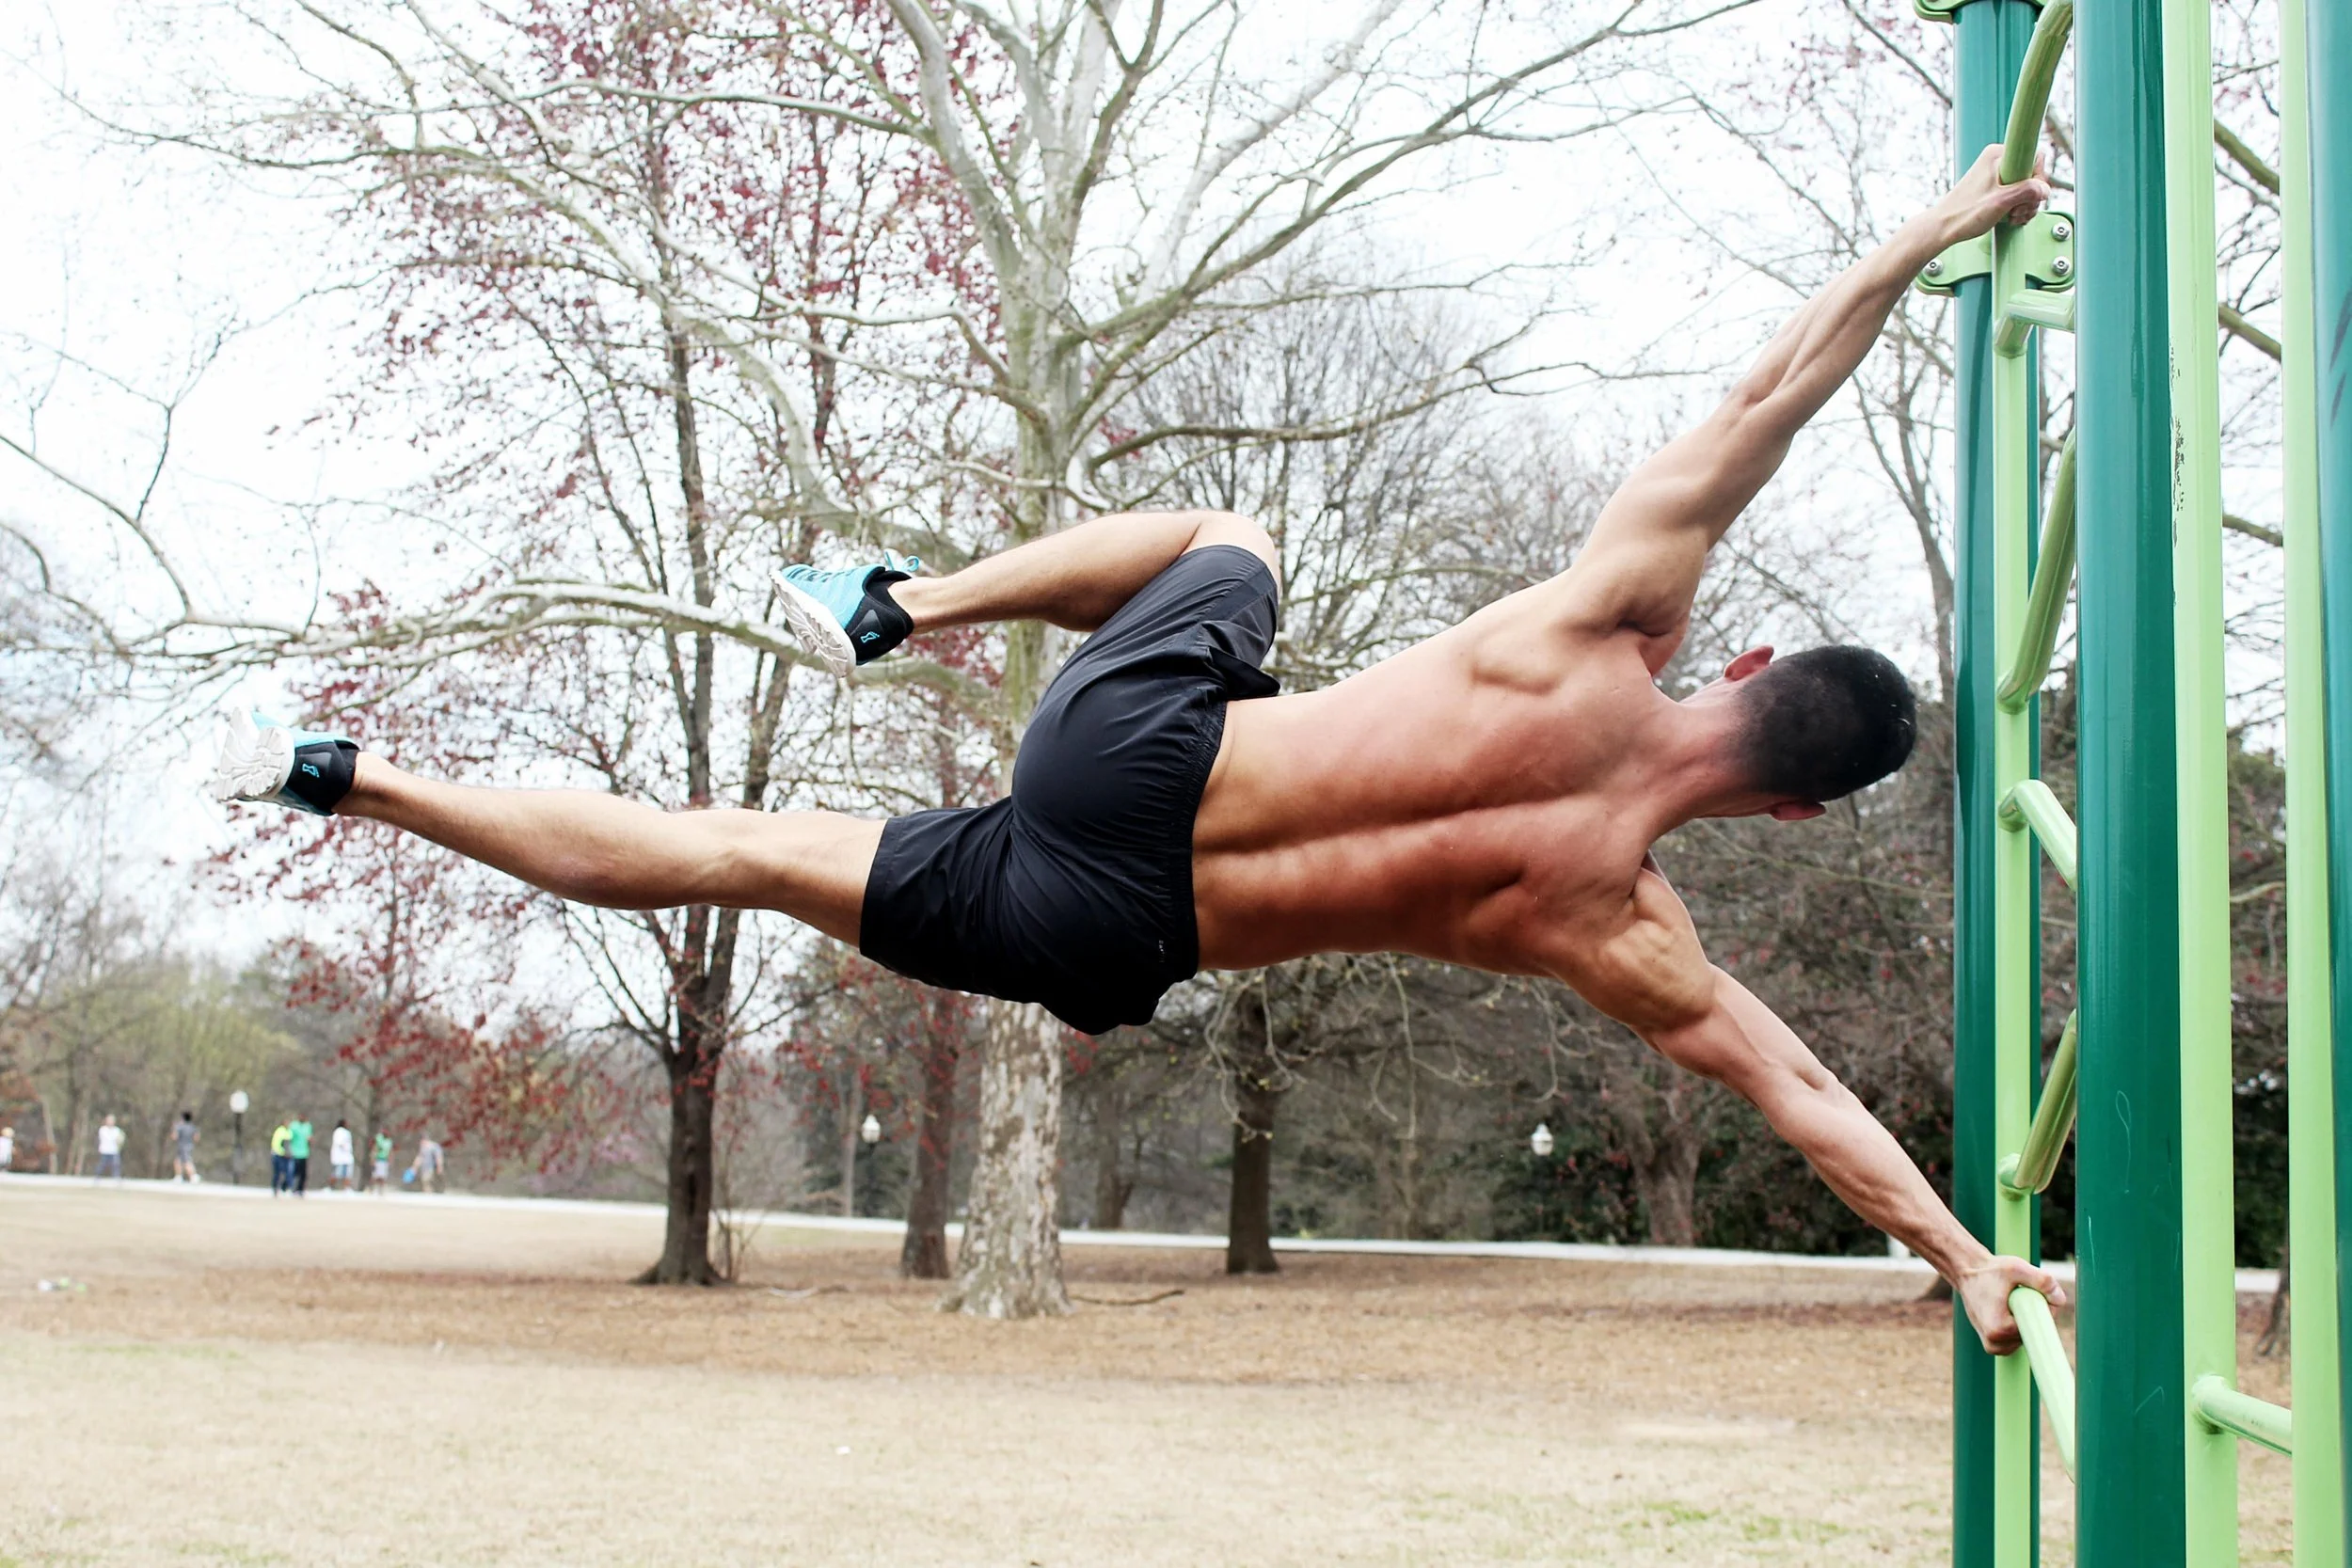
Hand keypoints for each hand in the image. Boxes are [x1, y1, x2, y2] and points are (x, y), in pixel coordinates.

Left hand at [1934, 144, 2052, 243]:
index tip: (2028, 194)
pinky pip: (2016, 195)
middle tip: (2016, 211)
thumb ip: (2027, 191)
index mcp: (1997, 154)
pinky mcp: (1994, 189)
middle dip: (2030, 197)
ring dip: (2024, 206)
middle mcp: (1997, 161)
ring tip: (2011, 217)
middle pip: (2032, 175)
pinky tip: (2009, 218)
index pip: (2035, 158)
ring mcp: (1996, 175)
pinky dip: (2016, 208)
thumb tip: (2045, 190)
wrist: (1942, 228)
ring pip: (2026, 188)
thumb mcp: (2001, 201)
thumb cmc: (1964, 214)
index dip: (2037, 179)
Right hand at [1954, 1253, 2065, 1354]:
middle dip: (2034, 1315)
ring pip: (2026, 1338)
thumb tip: (2060, 1299)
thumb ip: (2042, 1281)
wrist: (1967, 1272)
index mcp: (1999, 1329)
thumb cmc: (1990, 1270)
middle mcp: (1994, 1342)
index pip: (2038, 1330)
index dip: (2042, 1313)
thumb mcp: (2016, 1267)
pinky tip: (2007, 1312)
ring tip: (2010, 1302)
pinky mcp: (1992, 1345)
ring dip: (2025, 1321)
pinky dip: (2018, 1327)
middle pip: (2032, 1334)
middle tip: (2020, 1294)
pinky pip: (2017, 1341)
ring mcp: (1993, 1346)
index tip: (2034, 1299)